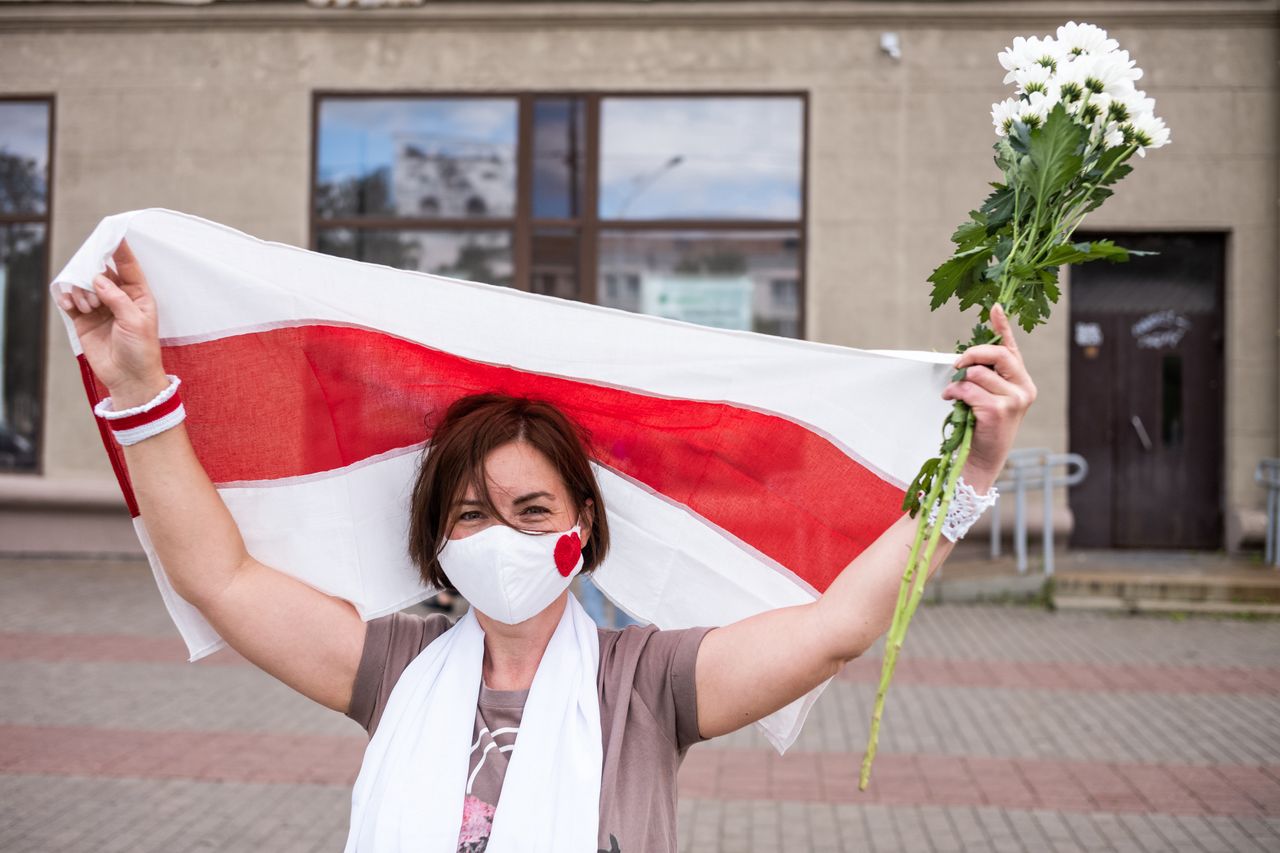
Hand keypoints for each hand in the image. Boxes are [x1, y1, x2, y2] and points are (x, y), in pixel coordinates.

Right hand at [53, 239, 167, 405]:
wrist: (129, 378)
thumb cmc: (141, 349)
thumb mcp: (136, 322)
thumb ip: (118, 298)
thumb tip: (98, 278)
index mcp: (138, 295)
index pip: (129, 267)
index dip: (121, 251)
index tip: (115, 234)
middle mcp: (118, 298)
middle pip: (101, 272)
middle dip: (94, 272)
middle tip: (92, 283)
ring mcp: (100, 307)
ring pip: (84, 285)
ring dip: (82, 290)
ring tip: (88, 306)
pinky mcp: (83, 319)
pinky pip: (70, 301)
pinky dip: (67, 298)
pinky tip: (71, 303)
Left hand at [942, 303, 1036, 481]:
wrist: (982, 458)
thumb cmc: (982, 426)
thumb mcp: (988, 397)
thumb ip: (985, 377)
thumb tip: (967, 358)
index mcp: (1022, 381)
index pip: (1012, 348)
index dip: (1003, 326)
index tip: (994, 307)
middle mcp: (1024, 388)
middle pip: (996, 354)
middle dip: (972, 354)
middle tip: (957, 364)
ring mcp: (1014, 400)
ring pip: (978, 373)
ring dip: (959, 382)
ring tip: (954, 393)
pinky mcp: (999, 410)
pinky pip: (969, 389)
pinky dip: (955, 393)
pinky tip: (951, 400)